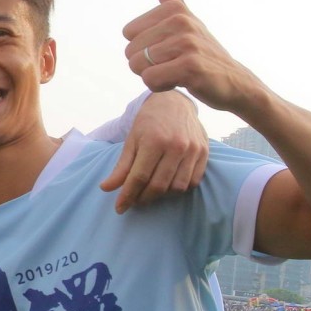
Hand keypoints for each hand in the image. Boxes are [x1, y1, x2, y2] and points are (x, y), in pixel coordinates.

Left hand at [99, 90, 208, 212]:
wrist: (174, 102)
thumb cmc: (149, 122)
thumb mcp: (131, 140)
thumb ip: (121, 166)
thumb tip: (106, 188)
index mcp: (154, 141)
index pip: (139, 177)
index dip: (128, 195)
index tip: (119, 208)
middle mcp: (176, 146)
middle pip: (158, 185)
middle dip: (143, 199)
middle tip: (134, 202)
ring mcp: (192, 150)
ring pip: (177, 187)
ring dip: (161, 196)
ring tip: (149, 193)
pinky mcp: (204, 153)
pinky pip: (193, 182)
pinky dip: (179, 188)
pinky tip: (168, 186)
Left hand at [122, 0, 263, 114]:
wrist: (235, 82)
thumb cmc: (204, 52)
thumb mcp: (187, 18)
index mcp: (174, 9)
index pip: (128, 33)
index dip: (144, 47)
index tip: (169, 49)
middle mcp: (180, 21)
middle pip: (130, 51)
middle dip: (147, 64)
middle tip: (174, 64)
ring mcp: (186, 43)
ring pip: (138, 66)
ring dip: (155, 77)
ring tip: (178, 72)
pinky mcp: (190, 66)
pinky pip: (150, 79)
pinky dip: (160, 86)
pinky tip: (181, 82)